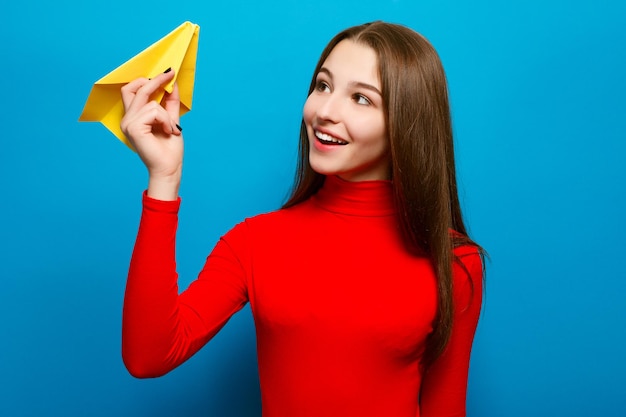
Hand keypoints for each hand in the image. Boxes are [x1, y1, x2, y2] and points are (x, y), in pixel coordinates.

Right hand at [121, 69, 182, 199]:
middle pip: (135, 88)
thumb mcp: (171, 120)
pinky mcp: (133, 128)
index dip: (147, 80)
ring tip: (171, 129)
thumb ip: (170, 103)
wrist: (169, 168)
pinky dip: (165, 120)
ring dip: (167, 115)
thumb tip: (172, 83)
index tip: (168, 73)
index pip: (133, 90)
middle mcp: (127, 119)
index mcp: (133, 117)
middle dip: (155, 80)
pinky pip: (154, 111)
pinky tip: (168, 132)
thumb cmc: (169, 149)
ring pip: (151, 102)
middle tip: (171, 74)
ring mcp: (127, 123)